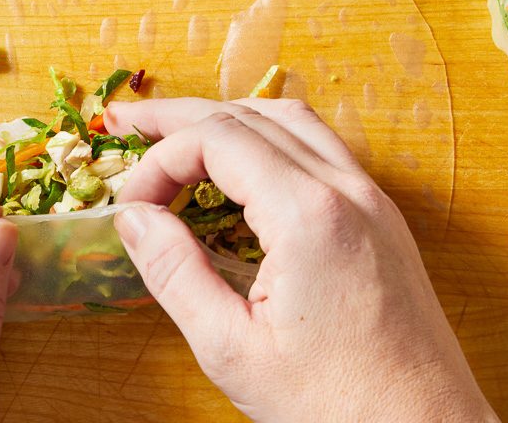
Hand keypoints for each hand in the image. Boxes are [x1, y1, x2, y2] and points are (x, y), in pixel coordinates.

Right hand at [105, 98, 497, 422]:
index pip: (216, 139)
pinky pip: (320, 148)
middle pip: (249, 114)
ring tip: (177, 131)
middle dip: (179, 116)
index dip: (159, 162)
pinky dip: (268, 138)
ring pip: (290, 120)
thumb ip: (175, 273)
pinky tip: (241, 164)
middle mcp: (347, 191)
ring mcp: (372, 201)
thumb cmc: (337, 407)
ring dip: (227, 117)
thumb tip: (133, 219)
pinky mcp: (382, 221)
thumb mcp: (232, 350)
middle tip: (125, 122)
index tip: (131, 207)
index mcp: (310, 214)